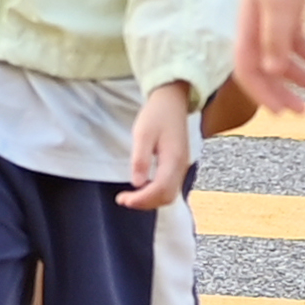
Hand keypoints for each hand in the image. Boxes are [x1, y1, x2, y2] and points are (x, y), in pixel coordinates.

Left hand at [120, 81, 198, 211]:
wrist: (172, 102)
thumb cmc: (156, 115)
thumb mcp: (143, 133)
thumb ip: (140, 158)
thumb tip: (136, 183)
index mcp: (173, 159)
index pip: (160, 190)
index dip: (142, 200)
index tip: (123, 200)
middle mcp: (181, 167)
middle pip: (166, 197)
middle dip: (145, 203)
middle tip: (123, 200)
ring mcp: (181, 167)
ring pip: (169, 194)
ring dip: (150, 200)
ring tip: (130, 197)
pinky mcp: (178, 165)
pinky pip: (169, 187)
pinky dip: (155, 193)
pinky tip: (141, 188)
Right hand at [233, 0, 304, 110]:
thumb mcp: (281, 4)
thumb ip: (276, 39)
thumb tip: (273, 71)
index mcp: (247, 26)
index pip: (248, 70)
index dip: (262, 94)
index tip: (281, 112)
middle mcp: (255, 25)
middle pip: (265, 67)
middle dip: (282, 91)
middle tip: (303, 111)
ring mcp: (272, 15)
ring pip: (282, 55)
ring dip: (298, 75)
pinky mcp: (288, 7)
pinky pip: (294, 39)